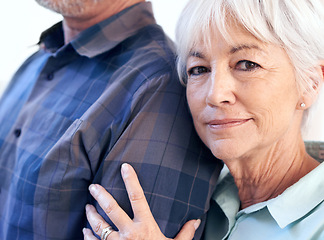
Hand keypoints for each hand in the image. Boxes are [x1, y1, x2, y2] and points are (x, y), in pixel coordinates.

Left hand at [83, 163, 200, 239]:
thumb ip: (186, 233)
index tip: (125, 167)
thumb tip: (196, 221)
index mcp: (145, 227)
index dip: (131, 180)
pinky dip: (87, 236)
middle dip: (100, 195)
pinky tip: (84, 230)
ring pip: (98, 226)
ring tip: (87, 207)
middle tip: (93, 187)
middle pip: (111, 209)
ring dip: (91, 215)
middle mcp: (129, 233)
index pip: (138, 197)